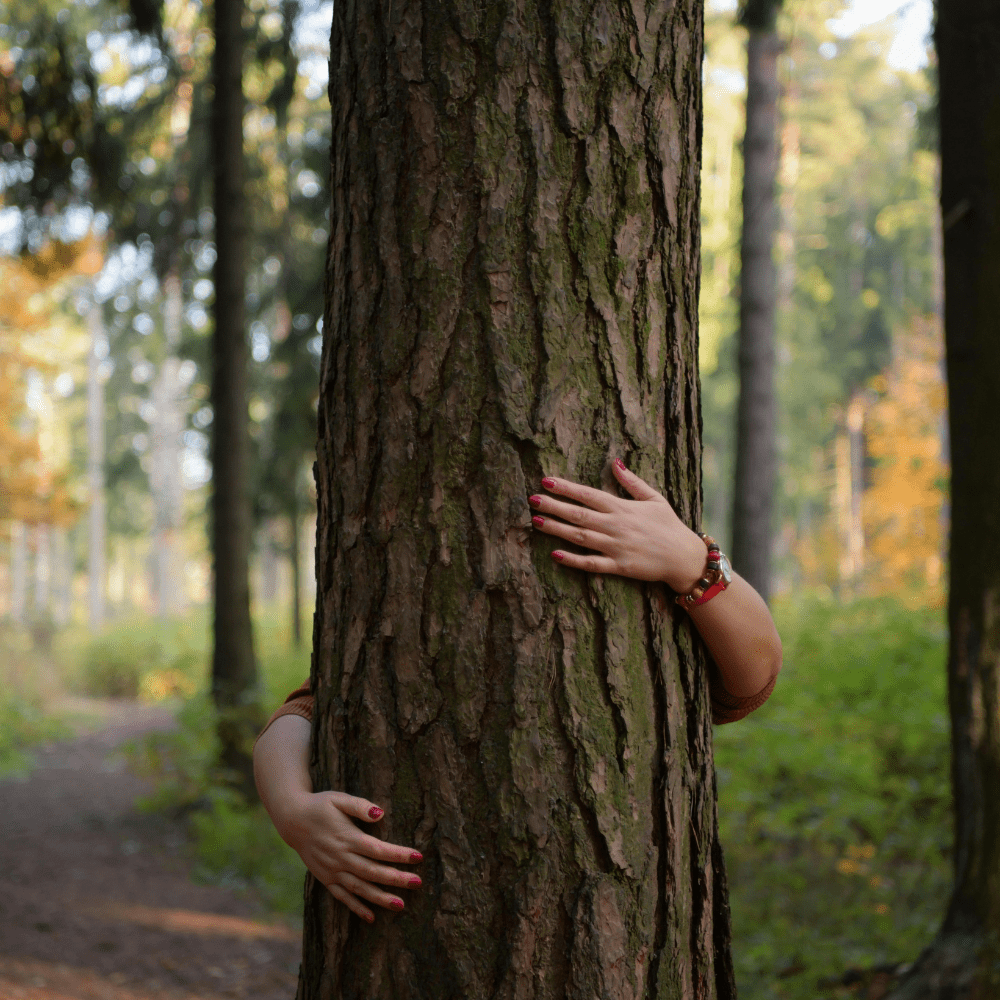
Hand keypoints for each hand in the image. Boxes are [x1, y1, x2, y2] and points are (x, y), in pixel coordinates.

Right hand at [275, 791, 422, 922]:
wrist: (293, 821)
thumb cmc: (320, 806)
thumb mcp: (339, 799)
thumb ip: (360, 806)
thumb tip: (380, 813)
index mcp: (347, 837)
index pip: (378, 849)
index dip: (398, 854)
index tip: (418, 857)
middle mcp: (341, 857)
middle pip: (373, 871)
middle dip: (396, 879)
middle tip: (418, 883)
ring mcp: (332, 871)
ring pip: (360, 888)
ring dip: (380, 898)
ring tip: (401, 905)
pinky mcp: (326, 879)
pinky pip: (342, 897)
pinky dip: (356, 907)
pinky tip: (371, 917)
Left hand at [529, 458, 707, 592]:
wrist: (684, 557)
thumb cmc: (669, 525)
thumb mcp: (654, 497)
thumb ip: (631, 481)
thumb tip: (614, 461)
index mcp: (622, 508)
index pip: (588, 494)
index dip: (566, 487)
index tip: (546, 481)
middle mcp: (616, 526)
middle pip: (579, 514)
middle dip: (554, 506)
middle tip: (532, 499)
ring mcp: (616, 547)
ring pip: (581, 537)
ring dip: (557, 529)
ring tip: (536, 522)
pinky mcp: (619, 567)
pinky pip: (592, 564)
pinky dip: (574, 560)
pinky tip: (555, 554)